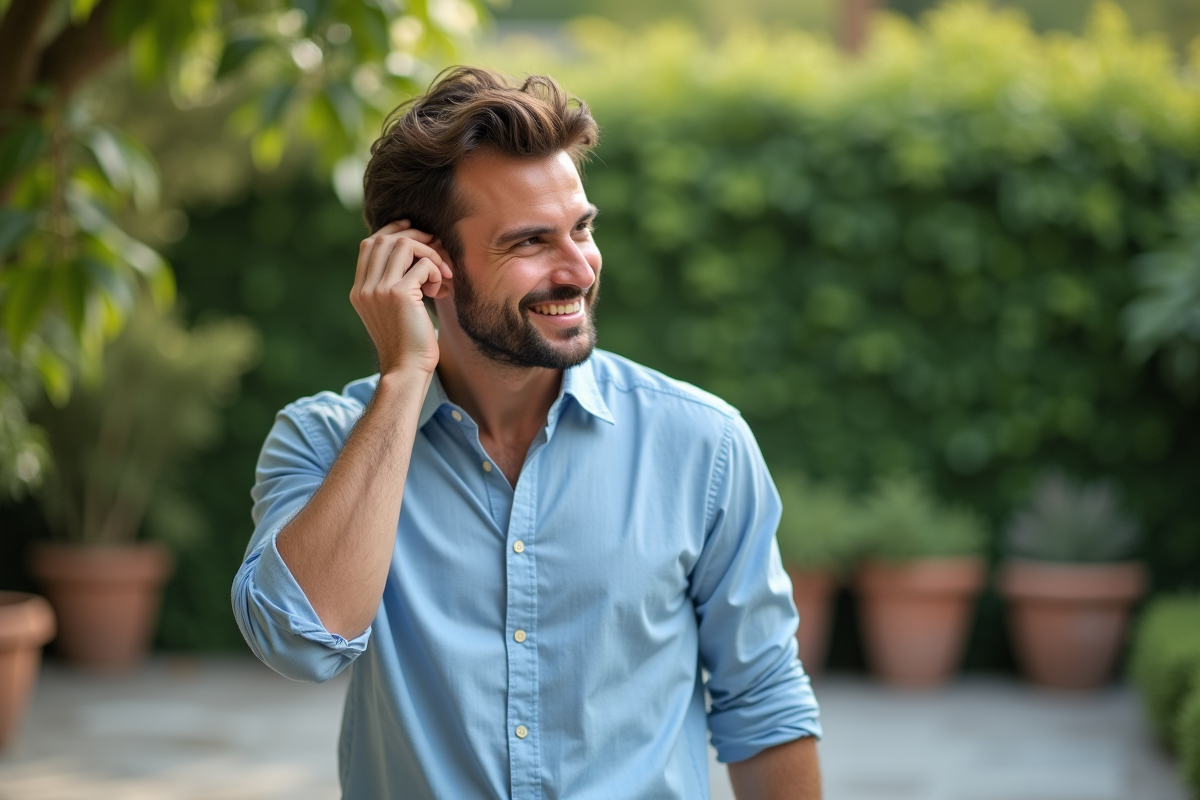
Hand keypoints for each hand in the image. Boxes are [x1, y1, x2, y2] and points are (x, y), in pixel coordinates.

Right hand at [350, 220, 451, 375]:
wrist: (406, 369)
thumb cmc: (407, 343)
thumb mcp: (392, 311)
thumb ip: (392, 285)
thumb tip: (413, 253)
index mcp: (359, 290)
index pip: (369, 245)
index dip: (392, 231)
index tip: (412, 228)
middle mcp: (365, 288)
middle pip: (385, 239)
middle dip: (414, 236)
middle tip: (435, 246)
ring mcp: (379, 290)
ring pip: (404, 246)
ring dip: (429, 253)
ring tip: (441, 274)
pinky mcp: (399, 294)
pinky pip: (423, 265)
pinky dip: (436, 271)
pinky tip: (440, 290)